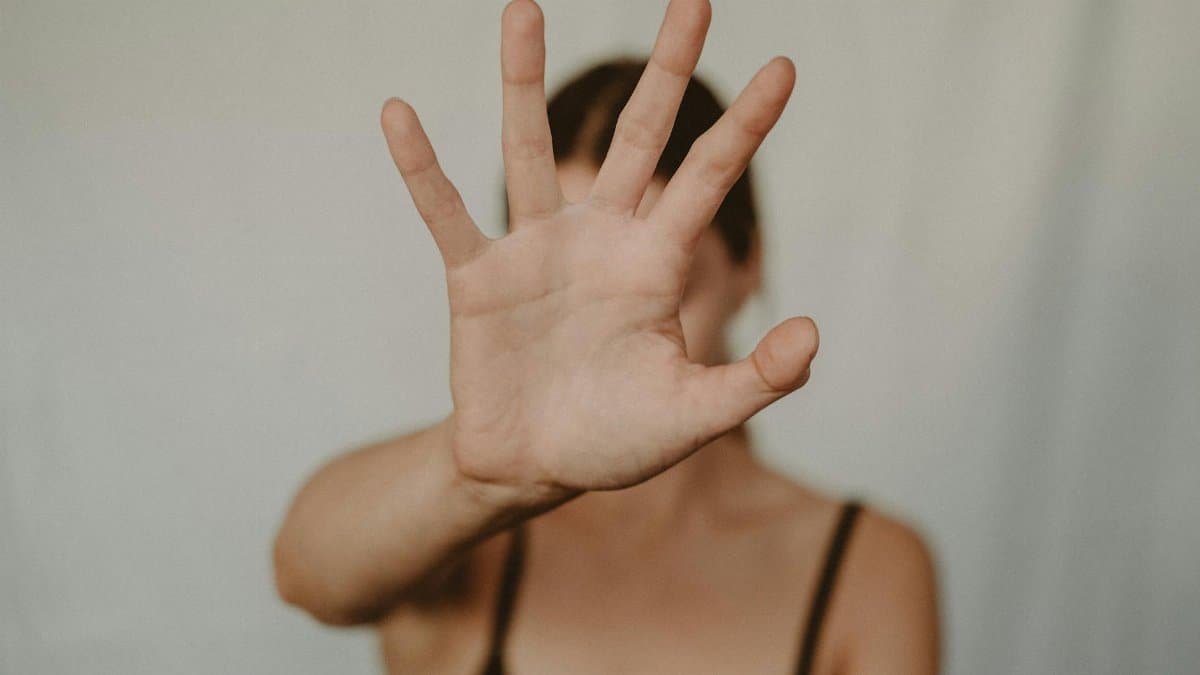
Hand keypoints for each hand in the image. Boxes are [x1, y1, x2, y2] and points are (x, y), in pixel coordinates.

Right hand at [380, 0, 817, 499]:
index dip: (746, 127)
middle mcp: (598, 238)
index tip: (787, 68)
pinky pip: (445, 212)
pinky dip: (422, 168)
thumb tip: (813, 334)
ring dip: (524, 82)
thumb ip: (755, 381)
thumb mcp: (692, 415)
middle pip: (638, 138)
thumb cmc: (616, 439)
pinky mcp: (475, 277)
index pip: (708, 179)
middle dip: (665, 72)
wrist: (533, 469)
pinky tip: (399, 114)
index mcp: (654, 263)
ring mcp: (534, 251)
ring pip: (528, 149)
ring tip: (525, 9)